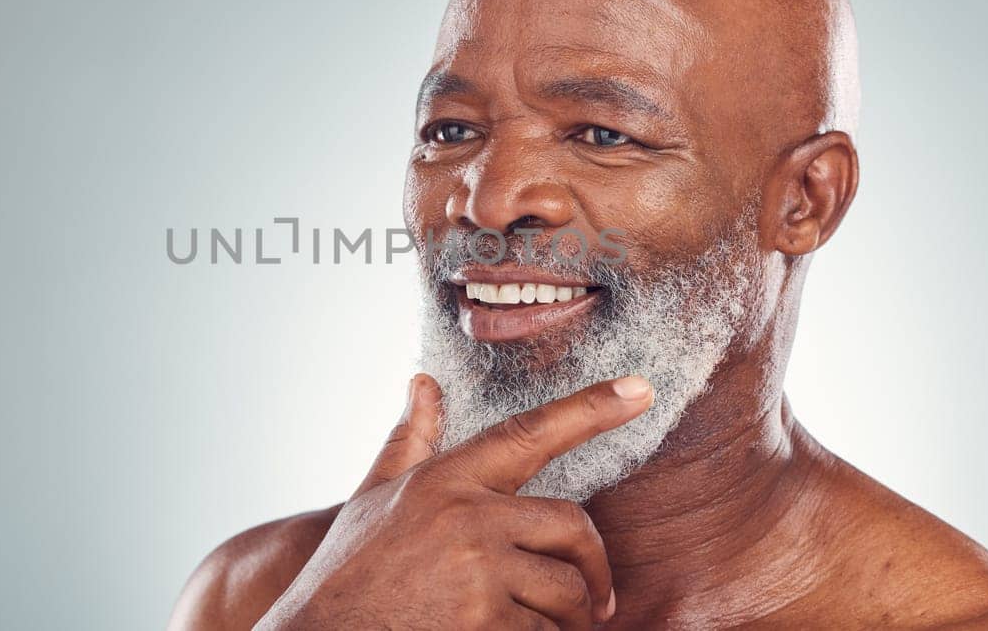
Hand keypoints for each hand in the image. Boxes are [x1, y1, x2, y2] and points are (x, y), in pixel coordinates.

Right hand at [256, 373, 654, 629]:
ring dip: (568, 619)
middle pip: (573, 526)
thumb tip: (423, 382)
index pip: (530, 433)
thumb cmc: (347, 574)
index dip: (590, 409)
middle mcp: (467, 518)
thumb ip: (409, 440)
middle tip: (597, 601)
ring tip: (543, 629)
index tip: (640, 390)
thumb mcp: (374, 499)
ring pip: (567, 590)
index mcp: (445, 480)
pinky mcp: (485, 624)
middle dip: (593, 570)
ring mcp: (478, 573)